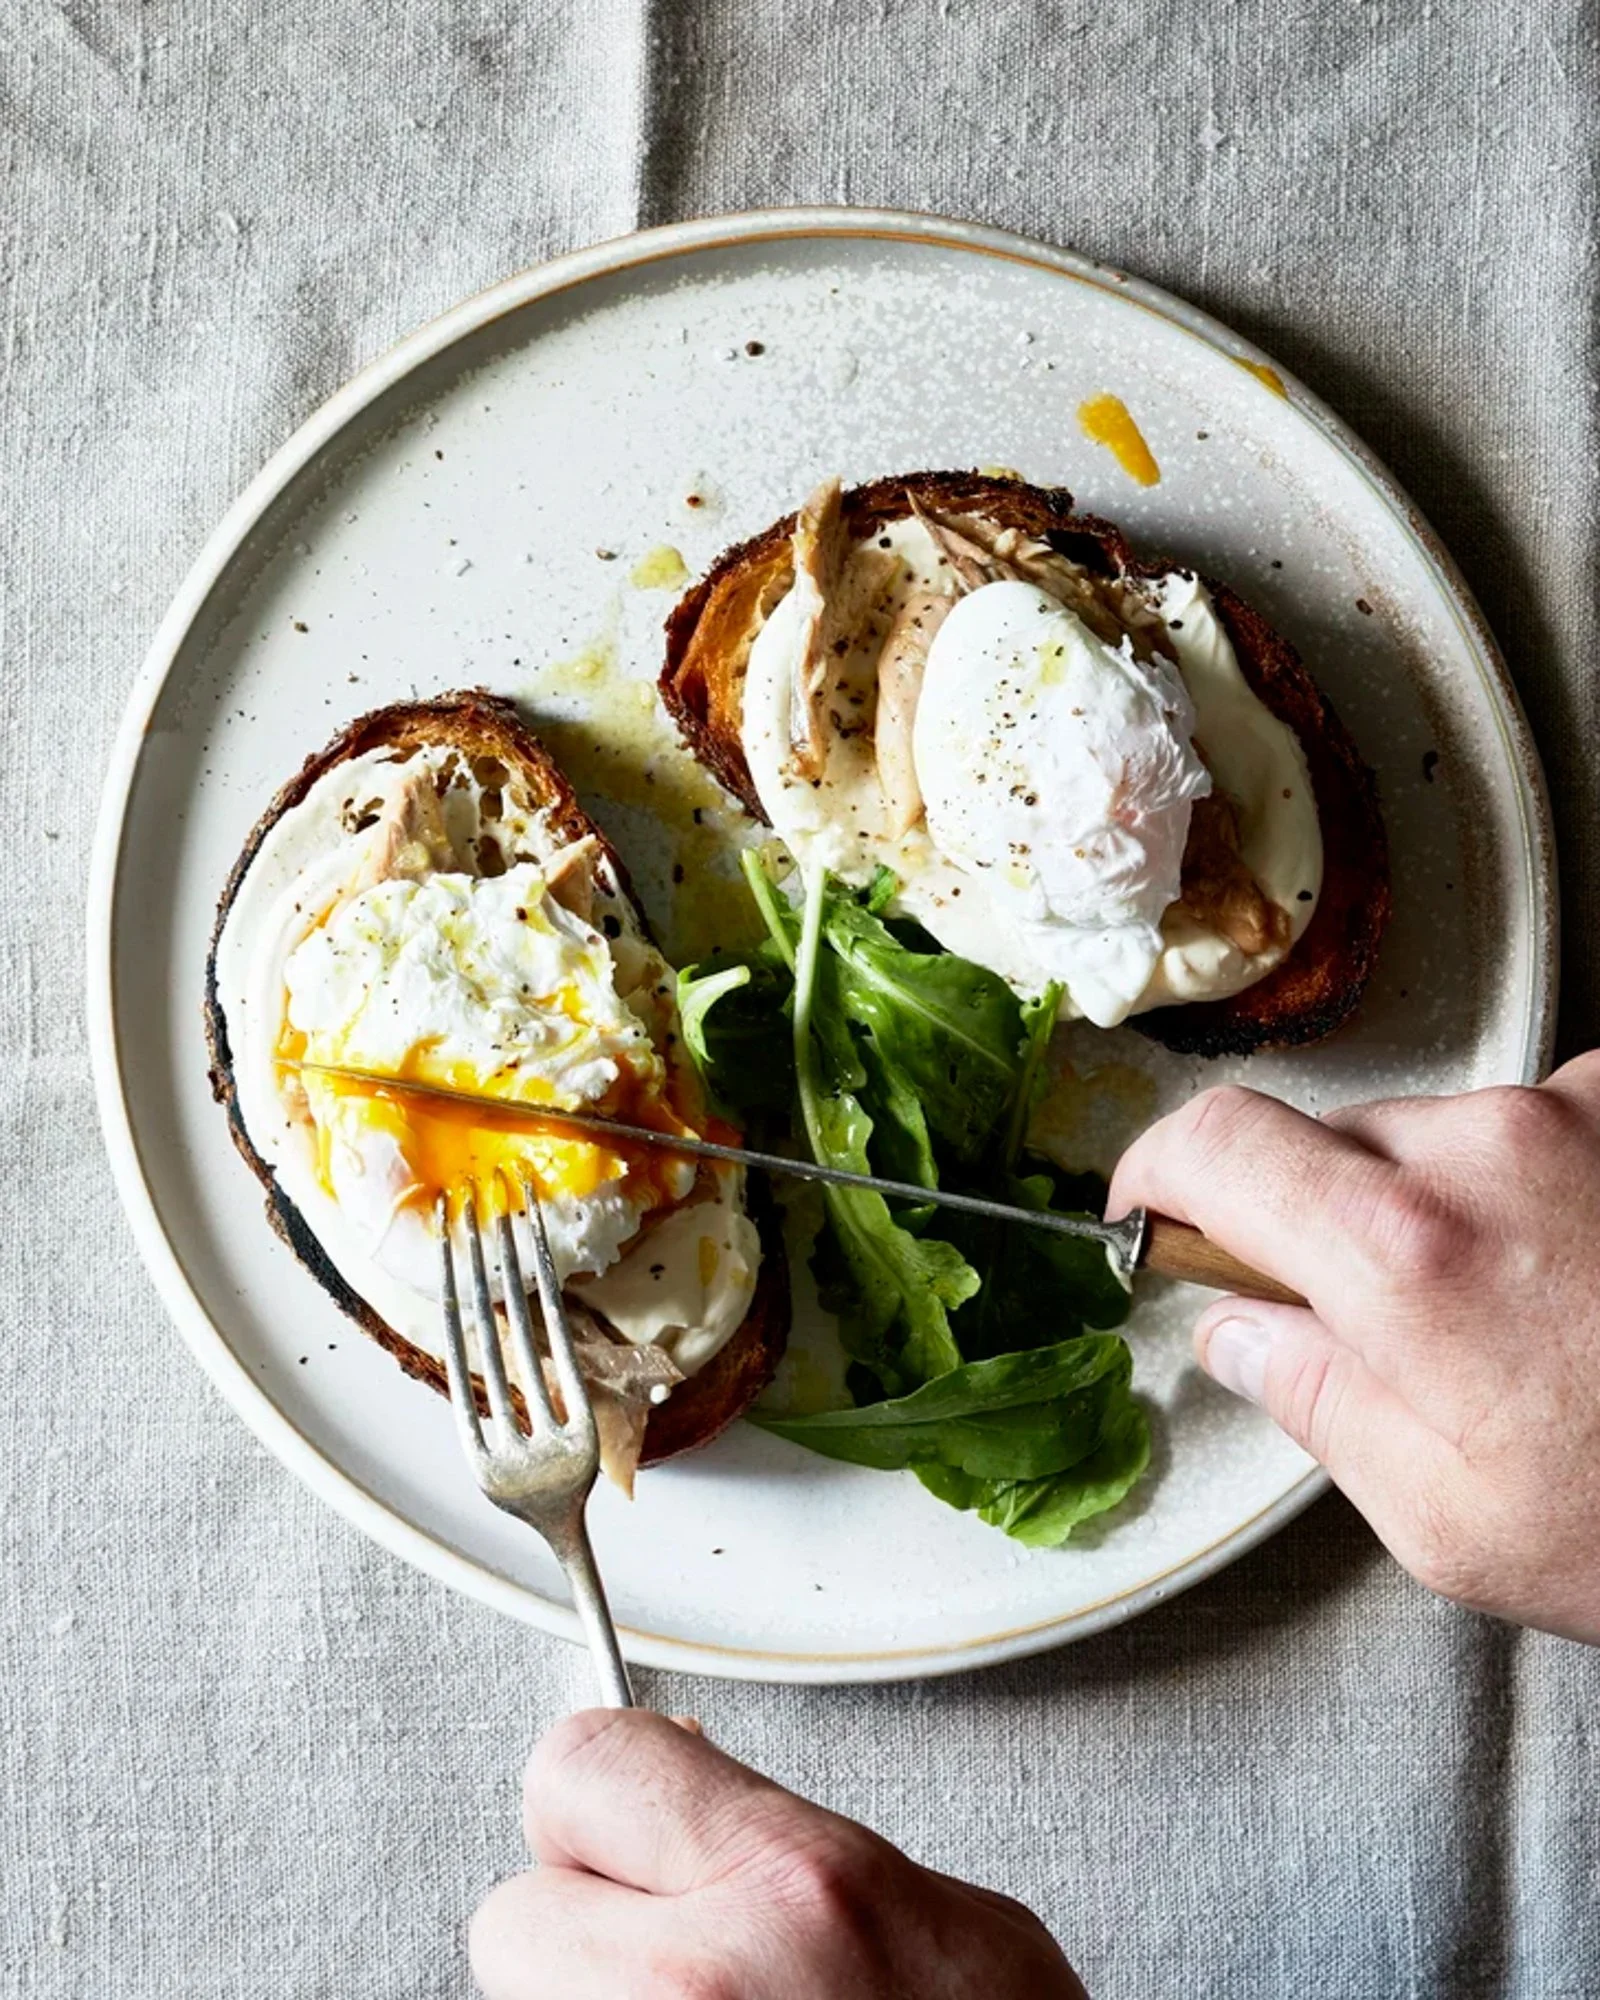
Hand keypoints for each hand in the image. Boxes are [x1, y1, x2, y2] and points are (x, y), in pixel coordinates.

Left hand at [471, 1708, 1086, 1998]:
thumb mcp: (962, 1928)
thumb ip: (804, 1844)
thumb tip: (695, 1789)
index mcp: (793, 1893)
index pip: (582, 1768)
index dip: (605, 1794)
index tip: (632, 1817)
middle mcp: (697, 1999)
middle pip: (515, 1917)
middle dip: (583, 1932)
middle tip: (675, 1957)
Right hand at [1108, 1055, 1599, 1641]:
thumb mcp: (1454, 1524)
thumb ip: (1318, 1404)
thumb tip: (1242, 1332)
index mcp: (1403, 1257)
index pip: (1219, 1144)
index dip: (1158, 1168)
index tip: (1152, 1204)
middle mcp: (1485, 1152)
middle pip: (1327, 1140)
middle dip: (1317, 1215)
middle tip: (1367, 1313)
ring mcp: (1578, 1114)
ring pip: (1437, 1134)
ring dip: (1437, 1204)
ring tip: (1524, 1313)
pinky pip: (1539, 1124)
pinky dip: (1534, 1184)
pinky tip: (1586, 1270)